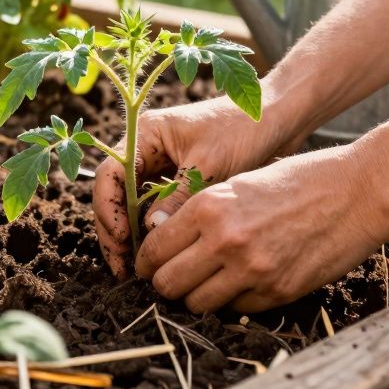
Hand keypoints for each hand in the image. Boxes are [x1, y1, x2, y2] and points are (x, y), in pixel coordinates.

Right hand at [93, 96, 296, 278]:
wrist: (279, 118)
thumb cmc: (245, 128)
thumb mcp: (210, 163)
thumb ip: (179, 195)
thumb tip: (151, 232)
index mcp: (146, 134)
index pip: (110, 173)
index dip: (109, 208)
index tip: (121, 239)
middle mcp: (147, 149)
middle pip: (116, 194)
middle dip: (114, 231)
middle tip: (123, 268)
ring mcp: (160, 166)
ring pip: (132, 206)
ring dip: (131, 236)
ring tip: (135, 270)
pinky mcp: (178, 181)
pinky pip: (154, 209)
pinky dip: (153, 232)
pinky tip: (158, 256)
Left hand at [134, 145, 388, 312]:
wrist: (355, 191)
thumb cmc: (297, 180)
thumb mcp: (237, 184)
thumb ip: (199, 212)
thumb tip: (163, 237)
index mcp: (209, 207)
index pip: (154, 249)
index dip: (145, 261)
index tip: (147, 265)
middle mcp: (225, 241)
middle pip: (168, 284)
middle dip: (164, 283)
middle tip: (170, 278)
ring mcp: (253, 271)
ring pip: (197, 304)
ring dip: (196, 296)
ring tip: (205, 282)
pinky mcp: (278, 291)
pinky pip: (237, 308)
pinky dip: (233, 299)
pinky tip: (241, 281)